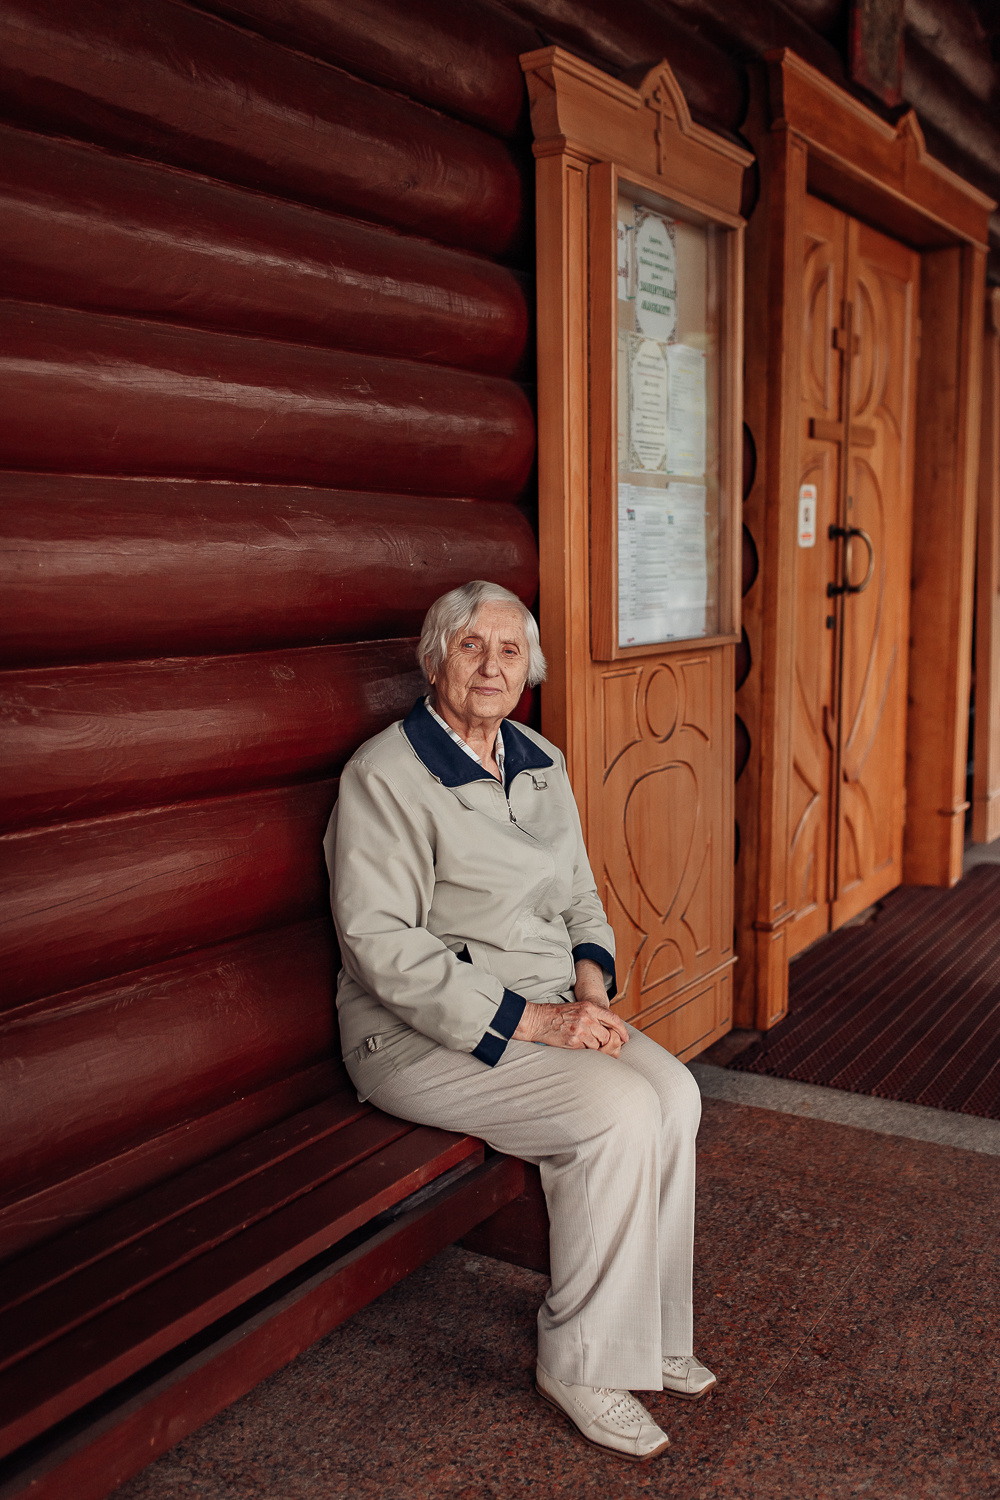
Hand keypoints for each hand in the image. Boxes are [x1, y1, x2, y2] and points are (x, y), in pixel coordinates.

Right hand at [512, 998, 628, 1055]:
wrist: (537, 1020)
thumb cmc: (557, 1014)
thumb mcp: (577, 1008)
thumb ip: (593, 1015)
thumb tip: (609, 1028)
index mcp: (589, 1007)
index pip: (613, 1019)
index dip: (622, 1031)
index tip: (625, 1038)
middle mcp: (586, 1017)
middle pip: (608, 1035)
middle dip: (606, 1042)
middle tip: (600, 1044)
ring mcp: (580, 1029)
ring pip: (598, 1045)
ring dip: (594, 1047)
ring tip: (583, 1042)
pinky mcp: (573, 1041)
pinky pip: (587, 1050)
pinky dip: (584, 1050)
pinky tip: (576, 1045)